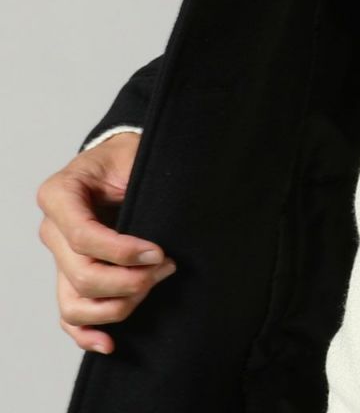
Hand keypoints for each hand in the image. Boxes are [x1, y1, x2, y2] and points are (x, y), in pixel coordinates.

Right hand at [36, 132, 176, 355]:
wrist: (119, 161)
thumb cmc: (127, 155)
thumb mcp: (134, 155)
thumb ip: (141, 181)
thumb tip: (168, 219)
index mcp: (59, 194)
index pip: (83, 236)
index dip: (122, 251)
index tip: (159, 252)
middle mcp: (52, 229)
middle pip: (83, 275)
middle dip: (130, 279)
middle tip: (167, 265)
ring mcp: (58, 256)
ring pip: (75, 303)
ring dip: (119, 304)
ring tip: (154, 283)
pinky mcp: (69, 276)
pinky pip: (70, 315)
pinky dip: (86, 333)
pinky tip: (109, 342)